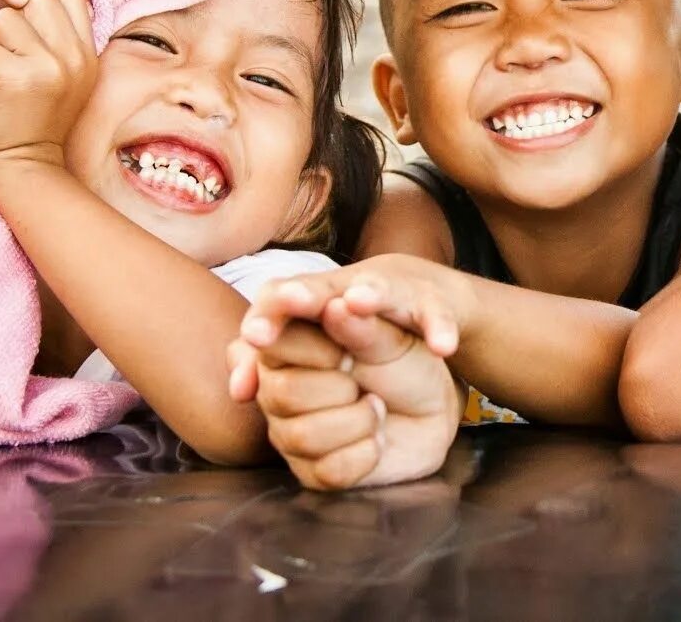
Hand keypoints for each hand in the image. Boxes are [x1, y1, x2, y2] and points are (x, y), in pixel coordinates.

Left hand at [0, 0, 95, 174]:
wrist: (21, 168)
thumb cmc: (31, 119)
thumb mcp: (63, 75)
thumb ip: (59, 36)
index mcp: (88, 53)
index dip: (41, 4)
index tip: (25, 32)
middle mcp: (75, 56)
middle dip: (13, 22)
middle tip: (8, 57)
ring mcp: (50, 66)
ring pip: (5, 18)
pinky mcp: (16, 77)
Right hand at [229, 295, 461, 489]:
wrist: (434, 406)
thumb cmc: (404, 360)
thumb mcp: (391, 336)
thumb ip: (362, 323)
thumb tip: (336, 306)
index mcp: (289, 342)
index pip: (267, 343)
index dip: (311, 350)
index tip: (344, 354)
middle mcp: (278, 387)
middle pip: (281, 393)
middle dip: (339, 387)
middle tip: (364, 380)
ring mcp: (290, 431)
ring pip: (301, 436)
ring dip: (359, 421)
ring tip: (377, 407)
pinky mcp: (312, 470)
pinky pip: (328, 471)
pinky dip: (367, 453)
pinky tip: (378, 439)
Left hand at [237, 256, 471, 356]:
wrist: (421, 317)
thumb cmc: (356, 342)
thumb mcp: (315, 359)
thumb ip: (275, 368)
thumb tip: (238, 391)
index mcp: (313, 302)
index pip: (278, 298)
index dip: (268, 314)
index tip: (253, 337)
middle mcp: (348, 290)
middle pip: (321, 288)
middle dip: (306, 296)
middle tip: (290, 299)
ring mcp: (393, 292)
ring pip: (380, 288)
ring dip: (368, 294)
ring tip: (357, 299)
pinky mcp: (432, 304)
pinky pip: (435, 315)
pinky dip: (438, 328)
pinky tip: (441, 345)